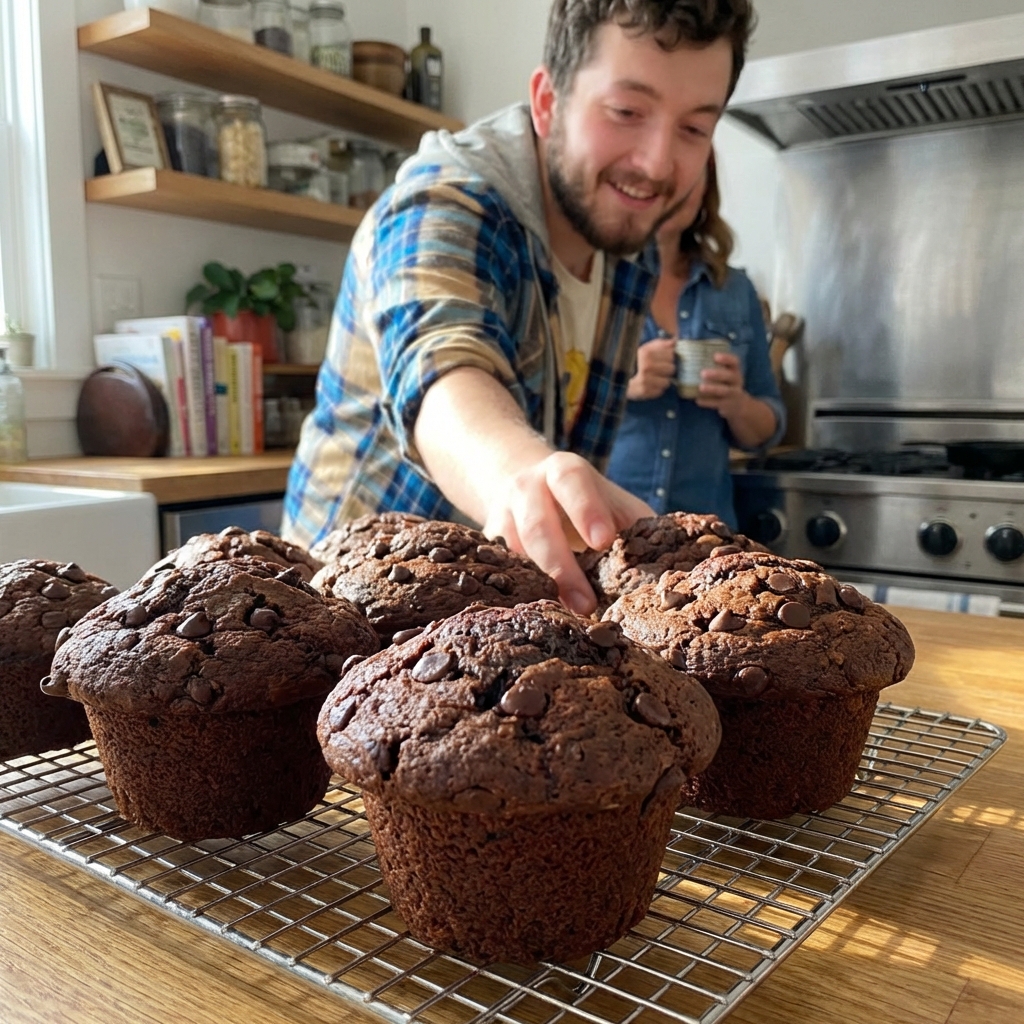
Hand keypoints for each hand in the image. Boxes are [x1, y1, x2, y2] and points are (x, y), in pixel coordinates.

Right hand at [483, 451, 653, 615]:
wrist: (526, 485)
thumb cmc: (586, 503)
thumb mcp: (612, 502)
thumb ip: (636, 527)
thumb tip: (674, 570)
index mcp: (564, 472)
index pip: (573, 482)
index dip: (586, 509)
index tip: (603, 541)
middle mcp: (526, 488)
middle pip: (536, 524)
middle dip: (560, 566)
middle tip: (586, 605)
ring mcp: (501, 516)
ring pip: (512, 551)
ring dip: (539, 585)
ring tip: (564, 618)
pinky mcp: (488, 546)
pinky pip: (499, 571)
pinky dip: (518, 593)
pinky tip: (538, 615)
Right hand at [626, 338, 675, 399]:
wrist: (617, 379)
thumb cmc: (633, 363)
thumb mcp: (644, 349)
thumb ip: (659, 344)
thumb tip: (673, 341)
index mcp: (646, 353)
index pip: (670, 355)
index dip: (668, 357)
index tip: (663, 359)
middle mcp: (646, 366)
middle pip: (671, 369)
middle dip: (666, 370)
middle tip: (658, 370)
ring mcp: (645, 380)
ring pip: (667, 382)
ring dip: (662, 381)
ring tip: (653, 379)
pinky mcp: (644, 392)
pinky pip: (660, 391)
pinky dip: (656, 389)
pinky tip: (649, 386)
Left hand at [695, 352, 745, 417]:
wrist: (736, 404)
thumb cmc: (723, 383)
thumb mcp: (723, 373)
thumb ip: (710, 364)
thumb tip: (685, 350)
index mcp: (734, 370)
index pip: (734, 361)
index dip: (726, 358)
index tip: (715, 356)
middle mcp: (736, 380)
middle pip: (729, 376)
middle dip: (717, 374)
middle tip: (702, 373)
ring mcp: (733, 393)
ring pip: (724, 391)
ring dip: (712, 389)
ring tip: (700, 387)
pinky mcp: (727, 404)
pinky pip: (718, 403)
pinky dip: (708, 402)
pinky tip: (697, 400)